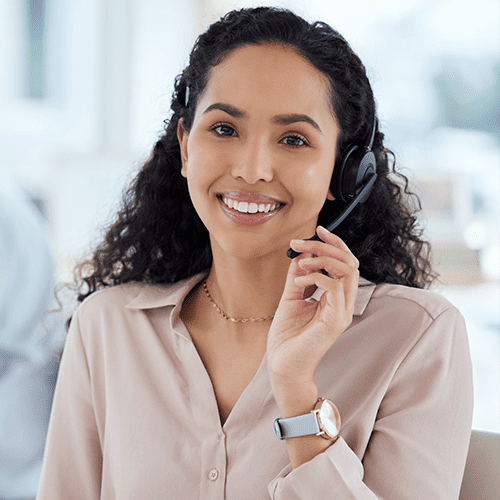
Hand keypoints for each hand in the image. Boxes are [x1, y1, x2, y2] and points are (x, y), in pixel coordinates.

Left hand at [267, 226, 358, 395]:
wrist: (282, 365)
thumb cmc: (287, 337)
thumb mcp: (290, 298)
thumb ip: (298, 276)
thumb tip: (300, 254)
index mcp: (335, 297)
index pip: (344, 262)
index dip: (333, 243)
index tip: (316, 230)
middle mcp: (343, 303)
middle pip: (350, 261)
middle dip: (326, 246)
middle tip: (301, 243)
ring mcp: (342, 312)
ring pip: (348, 271)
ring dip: (322, 260)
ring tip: (300, 264)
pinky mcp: (336, 321)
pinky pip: (336, 288)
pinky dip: (316, 277)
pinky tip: (298, 282)